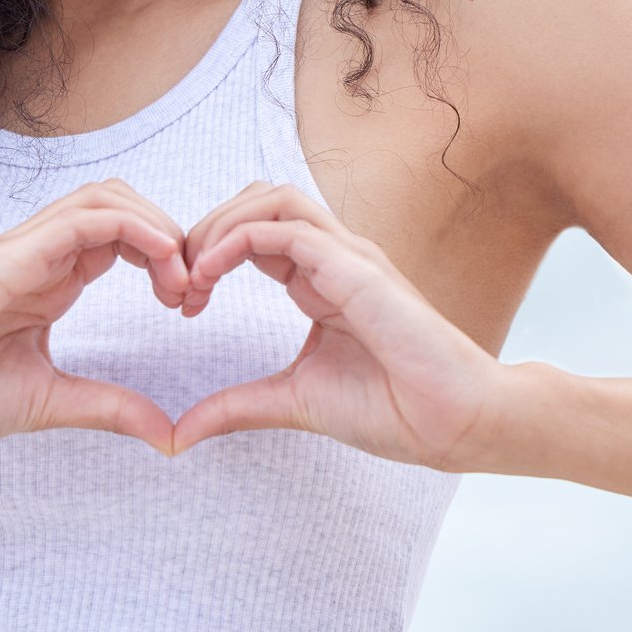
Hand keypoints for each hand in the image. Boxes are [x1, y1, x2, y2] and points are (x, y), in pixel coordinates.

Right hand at [0, 178, 191, 455]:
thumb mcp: (49, 402)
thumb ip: (108, 407)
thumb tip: (168, 434)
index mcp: (46, 280)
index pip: (120, 236)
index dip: (165, 257)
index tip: (188, 304)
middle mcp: (36, 254)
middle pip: (120, 203)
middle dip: (170, 234)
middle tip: (193, 289)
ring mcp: (20, 250)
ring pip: (105, 198)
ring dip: (156, 225)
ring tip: (180, 276)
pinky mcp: (7, 258)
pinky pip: (81, 219)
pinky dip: (132, 228)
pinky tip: (162, 262)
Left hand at [168, 180, 508, 468]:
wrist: (455, 425)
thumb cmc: (394, 411)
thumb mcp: (293, 402)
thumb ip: (236, 407)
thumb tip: (178, 434)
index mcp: (322, 280)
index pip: (256, 231)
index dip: (209, 253)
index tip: (183, 303)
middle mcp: (335, 257)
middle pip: (259, 199)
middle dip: (207, 226)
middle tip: (177, 280)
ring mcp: (349, 256)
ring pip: (273, 197)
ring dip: (220, 224)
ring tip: (191, 271)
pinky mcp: (357, 269)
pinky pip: (287, 229)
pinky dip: (237, 240)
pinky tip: (208, 275)